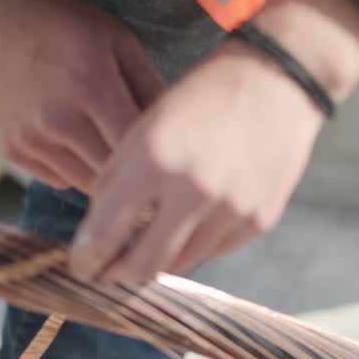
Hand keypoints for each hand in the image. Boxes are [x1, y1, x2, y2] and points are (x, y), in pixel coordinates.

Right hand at [0, 0, 162, 190]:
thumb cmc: (62, 25)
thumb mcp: (117, 40)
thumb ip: (150, 87)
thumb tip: (179, 135)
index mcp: (92, 87)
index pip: (139, 148)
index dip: (161, 161)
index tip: (175, 164)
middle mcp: (58, 120)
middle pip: (116, 175)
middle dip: (135, 172)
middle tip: (149, 164)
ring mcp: (32, 140)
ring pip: (89, 184)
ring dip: (106, 173)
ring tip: (109, 144)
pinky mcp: (13, 151)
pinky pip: (61, 180)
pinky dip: (76, 169)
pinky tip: (75, 140)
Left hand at [68, 0, 358, 280]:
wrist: (277, 83)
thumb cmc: (201, 99)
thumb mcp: (145, 128)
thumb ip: (116, 181)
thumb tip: (98, 234)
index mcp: (154, 160)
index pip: (105, 234)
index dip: (86, 261)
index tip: (81, 268)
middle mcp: (193, 192)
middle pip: (143, 267)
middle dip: (119, 276)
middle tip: (109, 273)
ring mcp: (231, 211)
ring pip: (180, 264)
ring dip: (161, 257)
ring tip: (153, 239)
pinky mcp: (258, 221)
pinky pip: (214, 250)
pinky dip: (197, 242)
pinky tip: (198, 216)